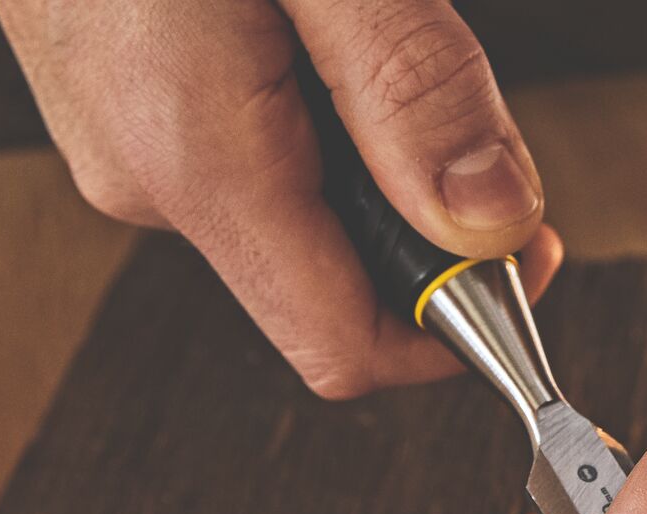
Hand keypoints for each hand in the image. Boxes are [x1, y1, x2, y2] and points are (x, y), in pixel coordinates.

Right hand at [0, 0, 561, 397]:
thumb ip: (413, 89)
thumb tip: (494, 221)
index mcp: (196, 161)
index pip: (343, 348)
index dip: (457, 330)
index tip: (530, 259)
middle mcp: (145, 178)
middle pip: (331, 283)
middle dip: (427, 227)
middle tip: (476, 115)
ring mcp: (121, 142)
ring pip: (297, 215)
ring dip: (375, 159)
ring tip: (376, 32)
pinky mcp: (116, 101)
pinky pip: (247, 155)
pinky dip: (316, 116)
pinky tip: (316, 23)